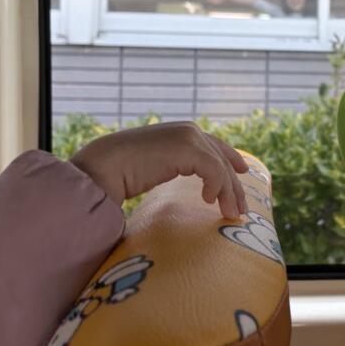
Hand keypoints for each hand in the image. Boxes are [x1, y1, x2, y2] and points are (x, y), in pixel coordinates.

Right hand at [70, 122, 247, 218]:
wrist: (101, 167)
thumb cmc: (119, 172)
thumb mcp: (153, 167)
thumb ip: (171, 168)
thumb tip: (182, 192)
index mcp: (180, 133)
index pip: (213, 145)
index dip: (230, 158)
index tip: (243, 173)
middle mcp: (187, 131)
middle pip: (221, 158)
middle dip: (233, 185)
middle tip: (241, 211)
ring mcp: (188, 136)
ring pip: (220, 166)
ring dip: (228, 193)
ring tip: (230, 215)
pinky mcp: (187, 148)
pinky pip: (213, 170)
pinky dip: (216, 187)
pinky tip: (207, 201)